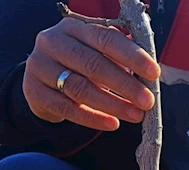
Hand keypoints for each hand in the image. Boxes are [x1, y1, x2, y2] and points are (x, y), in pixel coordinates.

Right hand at [24, 17, 159, 130]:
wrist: (39, 81)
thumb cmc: (76, 65)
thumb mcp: (93, 53)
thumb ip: (118, 56)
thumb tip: (150, 69)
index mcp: (73, 27)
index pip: (106, 38)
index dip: (132, 56)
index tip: (153, 72)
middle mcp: (53, 42)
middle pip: (93, 64)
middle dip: (125, 85)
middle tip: (147, 101)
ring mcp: (40, 66)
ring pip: (80, 88)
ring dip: (112, 104)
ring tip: (134, 115)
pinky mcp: (34, 92)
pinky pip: (67, 108)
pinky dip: (92, 118)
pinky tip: (112, 124)